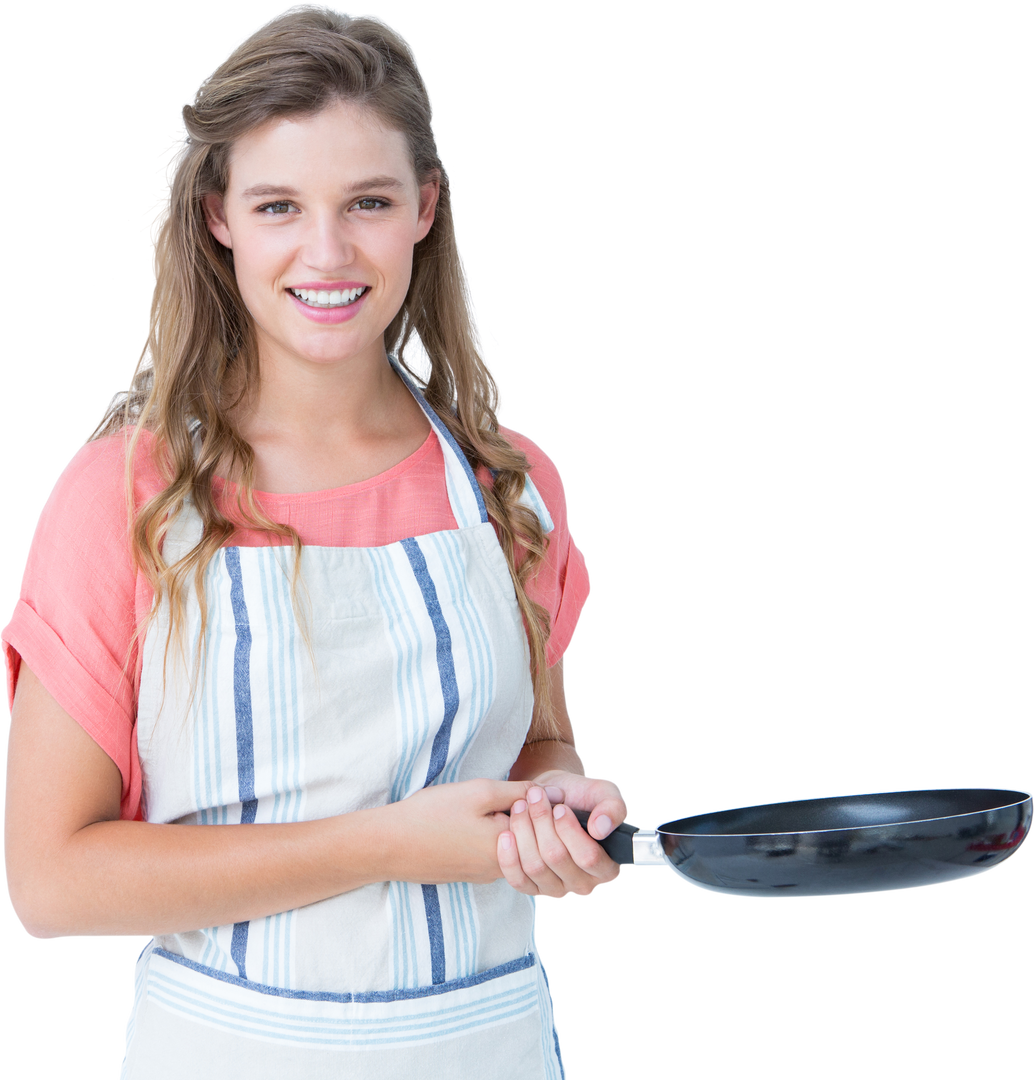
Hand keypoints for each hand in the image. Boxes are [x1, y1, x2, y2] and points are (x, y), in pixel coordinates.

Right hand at [386, 779, 534, 884]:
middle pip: (531, 840)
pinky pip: (494, 854)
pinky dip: (491, 836)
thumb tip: (554, 793)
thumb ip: (518, 792)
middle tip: (501, 796)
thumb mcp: (479, 792)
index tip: (523, 789)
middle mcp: (501, 870)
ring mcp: (483, 875)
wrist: (388, 845)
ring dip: (507, 825)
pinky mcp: (468, 874)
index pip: (543, 827)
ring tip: (483, 806)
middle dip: (525, 815)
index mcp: (508, 850)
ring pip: (513, 847)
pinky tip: (471, 821)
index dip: (539, 802)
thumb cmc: (432, 815)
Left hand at [497, 772, 627, 900]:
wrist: (553, 796)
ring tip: (521, 806)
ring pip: (535, 865)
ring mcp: (557, 889)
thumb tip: (600, 829)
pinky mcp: (533, 888)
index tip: (559, 808)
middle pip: (556, 858)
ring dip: (523, 830)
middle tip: (535, 797)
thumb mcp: (605, 793)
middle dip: (541, 821)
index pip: (589, 858)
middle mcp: (584, 884)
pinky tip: (506, 834)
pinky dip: (508, 856)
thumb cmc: (582, 796)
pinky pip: (517, 880)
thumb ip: (613, 808)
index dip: (570, 831)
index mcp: (608, 866)